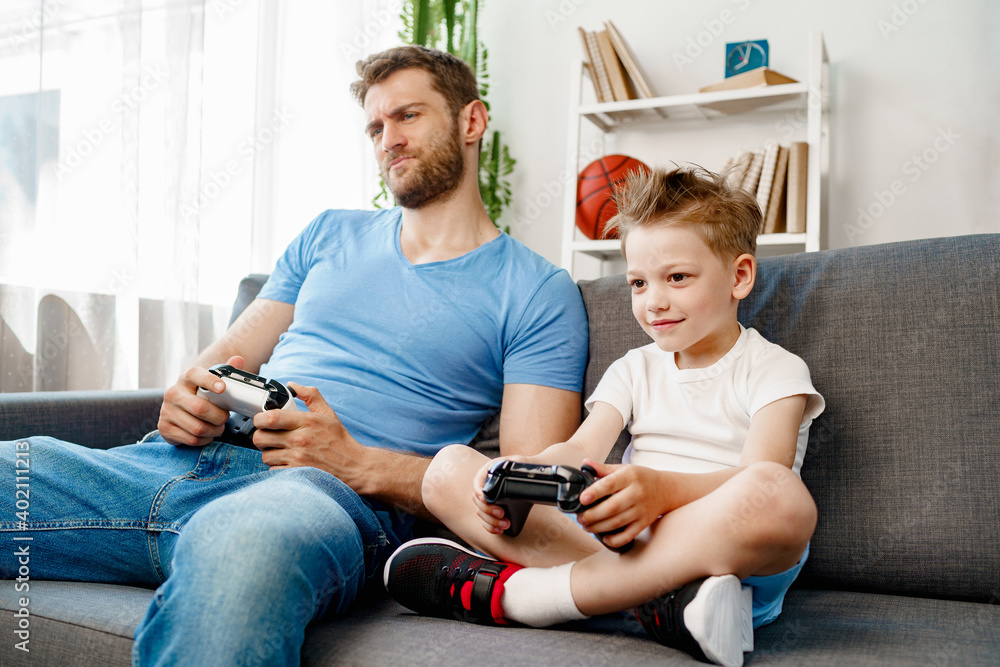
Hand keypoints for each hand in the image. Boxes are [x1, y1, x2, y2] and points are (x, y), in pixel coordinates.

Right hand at [157, 355, 242, 445]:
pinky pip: (192, 439)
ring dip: (214, 430)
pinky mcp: (164, 428)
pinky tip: (207, 434)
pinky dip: (205, 439)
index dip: (209, 381)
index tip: (223, 388)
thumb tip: (238, 360)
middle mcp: (173, 393)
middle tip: (225, 417)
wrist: (179, 408)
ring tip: (218, 427)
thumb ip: (226, 371)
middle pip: (200, 408)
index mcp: (186, 379)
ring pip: (198, 428)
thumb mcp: (212, 381)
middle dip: (219, 416)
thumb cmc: (200, 394)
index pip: (195, 375)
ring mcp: (166, 411)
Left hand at [250, 383, 368, 482]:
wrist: (353, 466)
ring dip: (270, 453)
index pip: (270, 418)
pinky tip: (288, 461)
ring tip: (281, 450)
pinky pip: (273, 470)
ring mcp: (297, 459)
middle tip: (269, 436)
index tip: (261, 420)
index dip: (259, 418)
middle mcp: (299, 440)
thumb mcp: (328, 413)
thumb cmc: (339, 440)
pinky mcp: (296, 474)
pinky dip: (277, 466)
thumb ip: (310, 395)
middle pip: (260, 438)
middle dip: (261, 436)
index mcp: (306, 422)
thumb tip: (292, 385)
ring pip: (265, 455)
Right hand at [472, 455, 529, 534]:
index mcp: (488, 473)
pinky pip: (486, 522)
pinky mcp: (494, 511)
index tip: (485, 498)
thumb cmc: (525, 466)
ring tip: (506, 524)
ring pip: (481, 513)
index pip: (477, 483)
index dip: (478, 491)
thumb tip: (512, 474)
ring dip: (491, 521)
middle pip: (478, 501)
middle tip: (501, 513)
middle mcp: (485, 487)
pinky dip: (491, 528)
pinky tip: (500, 530)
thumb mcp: (520, 461)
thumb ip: (513, 465)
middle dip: (488, 509)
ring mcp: (489, 501)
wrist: (535, 475)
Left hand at [576, 459, 670, 549]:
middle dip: (593, 515)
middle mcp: (636, 493)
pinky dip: (616, 539)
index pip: (610, 484)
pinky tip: (605, 538)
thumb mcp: (625, 469)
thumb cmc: (642, 478)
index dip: (595, 492)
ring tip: (586, 526)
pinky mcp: (644, 523)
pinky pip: (629, 535)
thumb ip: (604, 468)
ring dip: (599, 527)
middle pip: (612, 507)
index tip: (582, 499)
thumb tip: (585, 463)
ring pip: (617, 522)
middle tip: (580, 517)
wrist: (666, 490)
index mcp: (629, 477)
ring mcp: (641, 510)